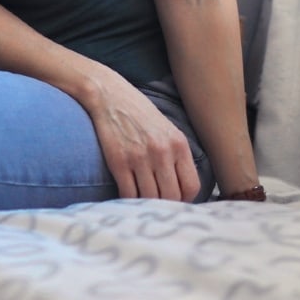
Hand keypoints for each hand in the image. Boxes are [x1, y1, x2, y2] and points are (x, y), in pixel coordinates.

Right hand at [82, 71, 200, 200]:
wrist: (108, 94)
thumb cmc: (138, 112)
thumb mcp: (166, 129)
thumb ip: (176, 155)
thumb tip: (182, 186)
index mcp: (178, 144)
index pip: (191, 186)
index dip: (185, 199)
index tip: (176, 200)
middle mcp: (162, 152)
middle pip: (172, 196)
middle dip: (166, 205)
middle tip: (158, 205)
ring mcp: (140, 158)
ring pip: (151, 198)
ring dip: (147, 204)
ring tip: (143, 202)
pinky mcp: (119, 161)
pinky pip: (129, 194)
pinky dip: (129, 201)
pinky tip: (128, 197)